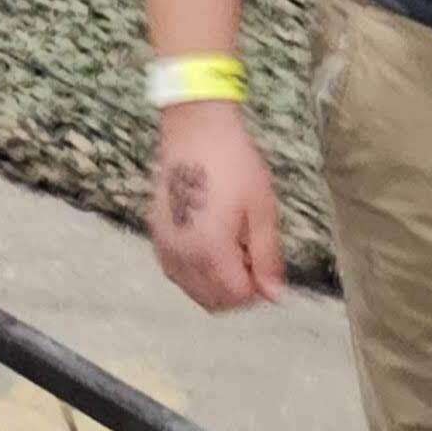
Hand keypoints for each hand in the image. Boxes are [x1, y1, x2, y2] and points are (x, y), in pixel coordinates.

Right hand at [150, 103, 283, 310]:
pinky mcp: (157, 235)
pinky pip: (177, 273)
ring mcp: (165, 246)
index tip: (267, 268)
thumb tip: (274, 294)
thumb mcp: (261, 208)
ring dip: (217, 284)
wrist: (196, 129)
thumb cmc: (232, 161)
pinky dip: (196, 273)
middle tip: (253, 259)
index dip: (258, 288)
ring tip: (234, 248)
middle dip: (238, 290)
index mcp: (209, 249)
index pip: (236, 296)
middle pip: (213, 301)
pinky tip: (212, 246)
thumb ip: (267, 256)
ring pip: (194, 291)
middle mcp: (181, 254)